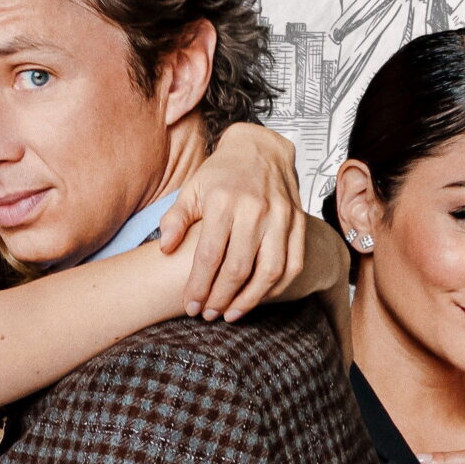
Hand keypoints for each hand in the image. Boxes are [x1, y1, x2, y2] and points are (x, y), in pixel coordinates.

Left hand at [158, 121, 305, 320]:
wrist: (261, 149)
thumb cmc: (222, 173)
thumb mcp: (192, 189)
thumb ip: (176, 219)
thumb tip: (165, 249)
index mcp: (224, 202)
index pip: (210, 255)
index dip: (199, 286)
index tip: (191, 305)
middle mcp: (255, 210)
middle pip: (238, 268)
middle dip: (221, 298)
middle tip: (208, 314)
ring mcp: (281, 217)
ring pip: (269, 271)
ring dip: (250, 299)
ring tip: (232, 314)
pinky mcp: (299, 222)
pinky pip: (293, 264)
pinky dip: (277, 287)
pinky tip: (259, 297)